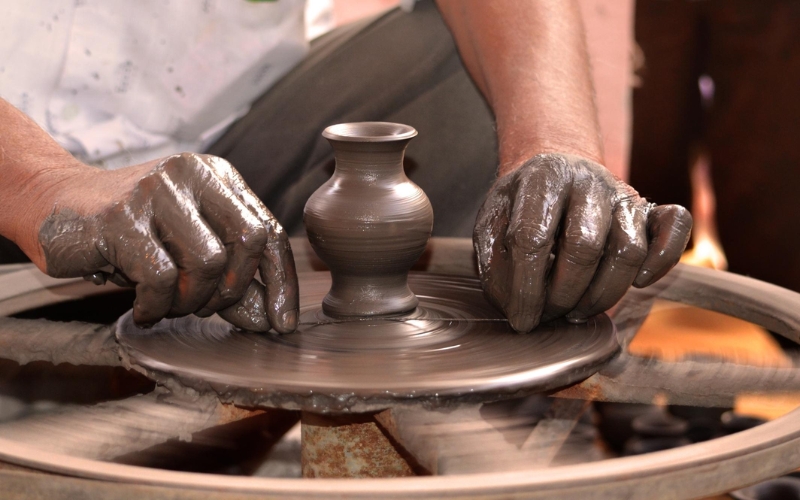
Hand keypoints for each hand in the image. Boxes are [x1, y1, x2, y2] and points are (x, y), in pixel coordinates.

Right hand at [37, 153, 297, 332]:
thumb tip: (269, 321)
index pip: (269, 231)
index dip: (281, 282)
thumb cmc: (132, 231)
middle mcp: (192, 175)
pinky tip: (143, 309)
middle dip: (233, 291)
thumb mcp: (188, 251)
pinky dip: (156, 305)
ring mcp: (155, 191)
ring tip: (168, 306)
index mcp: (217, 177)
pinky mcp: (120, 217)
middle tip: (205, 309)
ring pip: (207, 263)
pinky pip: (161, 278)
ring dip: (191, 301)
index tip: (281, 324)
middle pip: (248, 242)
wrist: (54, 204)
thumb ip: (230, 281)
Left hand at [474, 153, 691, 331]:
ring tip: (578, 311)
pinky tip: (638, 283)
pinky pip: (674, 227)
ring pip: (629, 249)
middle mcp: (587, 181)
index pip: (532, 238)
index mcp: (542, 178)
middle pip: (584, 246)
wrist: (555, 168)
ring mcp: (622, 194)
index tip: (521, 319)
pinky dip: (662, 260)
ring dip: (604, 293)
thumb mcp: (491, 222)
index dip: (525, 287)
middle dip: (564, 294)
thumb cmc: (521, 205)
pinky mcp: (649, 207)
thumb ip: (494, 260)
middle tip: (550, 315)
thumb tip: (512, 303)